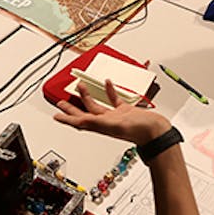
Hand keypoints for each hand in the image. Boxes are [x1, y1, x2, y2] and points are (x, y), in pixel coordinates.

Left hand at [53, 82, 171, 145]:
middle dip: (72, 108)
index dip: (66, 119)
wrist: (157, 131)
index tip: (56, 116)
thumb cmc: (140, 131)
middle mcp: (106, 122)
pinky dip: (110, 91)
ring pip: (98, 106)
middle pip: (84, 114)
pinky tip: (108, 83)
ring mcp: (116, 116)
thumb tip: (81, 121)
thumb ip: (97, 122)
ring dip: (88, 96)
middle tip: (61, 102)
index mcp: (101, 126)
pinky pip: (114, 100)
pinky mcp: (126, 111)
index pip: (79, 122)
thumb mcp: (115, 125)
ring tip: (80, 87)